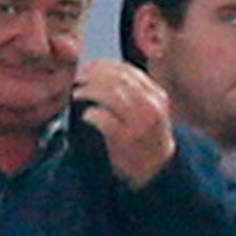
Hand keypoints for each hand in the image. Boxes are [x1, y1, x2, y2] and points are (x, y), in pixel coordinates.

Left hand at [72, 60, 177, 188]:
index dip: (104, 65)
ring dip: (88, 91)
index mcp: (157, 96)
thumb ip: (137, 91)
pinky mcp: (125, 139)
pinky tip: (85, 115)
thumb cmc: (148, 139)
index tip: (89, 67)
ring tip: (77, 93)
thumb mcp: (152, 110)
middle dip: (92, 75)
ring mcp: (139, 123)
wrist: (159, 171)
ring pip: (110, 94)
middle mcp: (151, 107)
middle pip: (117, 79)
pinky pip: (102, 118)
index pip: (128, 70)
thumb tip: (104, 70)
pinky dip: (90, 114)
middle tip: (78, 78)